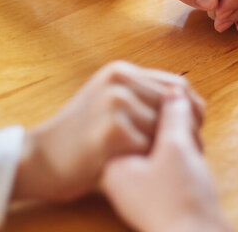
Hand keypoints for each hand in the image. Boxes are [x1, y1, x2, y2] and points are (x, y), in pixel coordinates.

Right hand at [12, 61, 203, 201]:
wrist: (40, 160)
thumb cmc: (84, 137)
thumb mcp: (113, 103)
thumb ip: (147, 97)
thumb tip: (198, 104)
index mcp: (122, 71)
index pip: (178, 86)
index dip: (192, 110)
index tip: (194, 131)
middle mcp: (120, 80)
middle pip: (176, 105)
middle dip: (186, 131)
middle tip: (183, 151)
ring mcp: (114, 102)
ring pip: (164, 128)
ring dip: (164, 148)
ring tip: (156, 160)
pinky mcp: (110, 129)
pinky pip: (149, 147)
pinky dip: (146, 161)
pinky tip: (133, 165)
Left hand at [101, 90, 229, 231]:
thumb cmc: (182, 200)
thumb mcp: (177, 148)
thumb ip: (173, 113)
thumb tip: (174, 89)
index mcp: (116, 162)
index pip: (139, 120)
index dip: (170, 118)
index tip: (182, 136)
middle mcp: (124, 174)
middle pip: (153, 131)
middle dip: (180, 133)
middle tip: (190, 152)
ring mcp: (142, 185)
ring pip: (167, 145)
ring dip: (186, 144)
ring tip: (194, 161)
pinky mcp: (160, 192)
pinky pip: (173, 161)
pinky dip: (187, 158)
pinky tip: (196, 166)